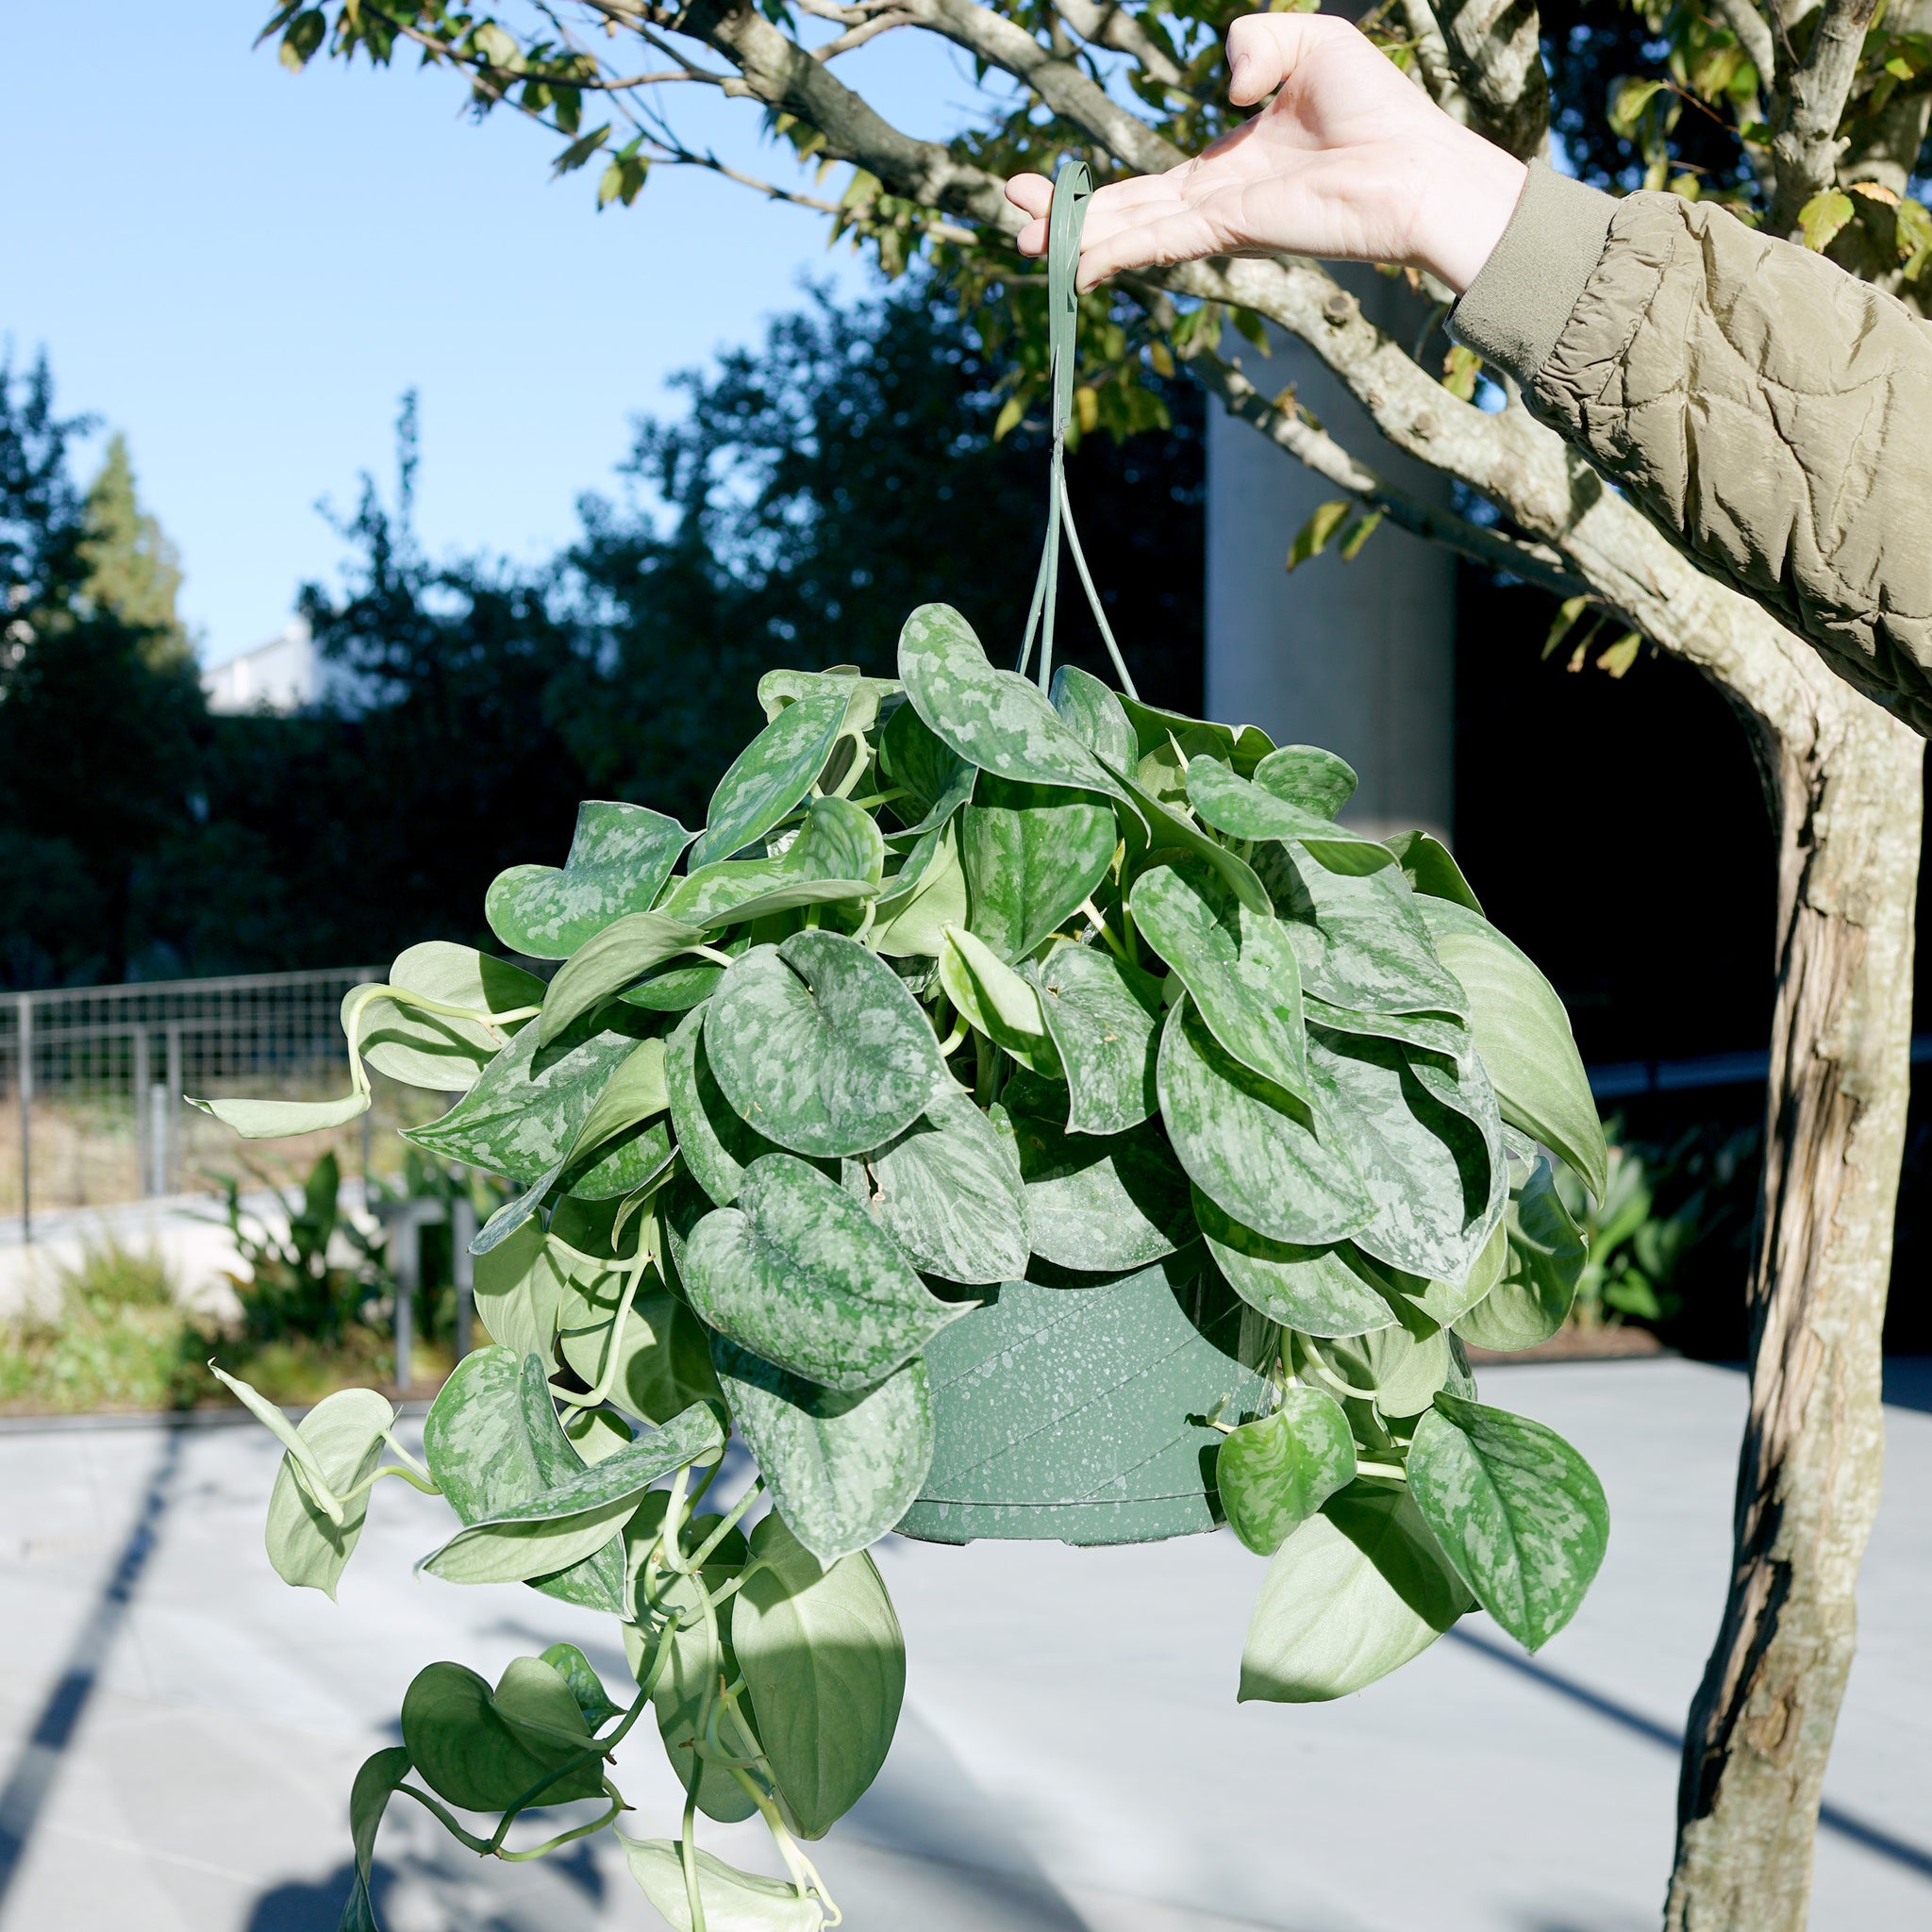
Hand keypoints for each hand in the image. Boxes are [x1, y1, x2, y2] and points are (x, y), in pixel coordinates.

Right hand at [1007, 14, 1526, 294]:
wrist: (1419, 167)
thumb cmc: (1379, 111)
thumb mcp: (1308, 44)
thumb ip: (1254, 44)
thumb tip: (1223, 89)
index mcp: (1225, 168)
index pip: (1144, 189)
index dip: (1094, 195)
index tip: (1045, 188)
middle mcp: (1213, 202)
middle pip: (1123, 216)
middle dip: (1068, 222)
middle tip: (1016, 222)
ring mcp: (1217, 220)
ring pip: (1130, 233)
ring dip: (1077, 241)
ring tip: (1026, 247)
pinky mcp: (1230, 228)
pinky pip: (1157, 240)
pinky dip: (1114, 250)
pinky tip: (1075, 261)